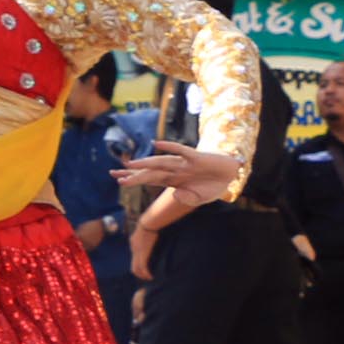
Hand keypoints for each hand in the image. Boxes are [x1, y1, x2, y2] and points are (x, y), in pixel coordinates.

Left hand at [118, 137, 242, 207]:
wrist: (230, 175)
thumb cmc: (211, 186)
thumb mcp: (198, 198)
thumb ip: (186, 198)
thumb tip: (175, 195)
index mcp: (173, 180)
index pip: (149, 179)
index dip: (134, 180)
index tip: (118, 180)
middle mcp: (174, 170)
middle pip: (150, 172)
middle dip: (132, 174)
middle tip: (114, 174)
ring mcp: (183, 163)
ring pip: (161, 162)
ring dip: (146, 163)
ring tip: (130, 164)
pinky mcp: (196, 157)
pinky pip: (181, 150)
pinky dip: (170, 147)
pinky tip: (157, 144)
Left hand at [129, 226, 155, 283]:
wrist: (147, 224)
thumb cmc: (149, 224)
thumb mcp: (144, 230)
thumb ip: (145, 234)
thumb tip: (152, 233)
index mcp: (133, 243)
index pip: (134, 256)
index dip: (139, 263)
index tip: (145, 267)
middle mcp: (133, 249)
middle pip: (133, 265)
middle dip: (139, 273)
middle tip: (146, 277)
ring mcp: (137, 252)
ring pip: (136, 268)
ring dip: (142, 275)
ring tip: (148, 278)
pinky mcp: (143, 254)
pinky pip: (143, 267)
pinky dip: (146, 273)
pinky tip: (150, 276)